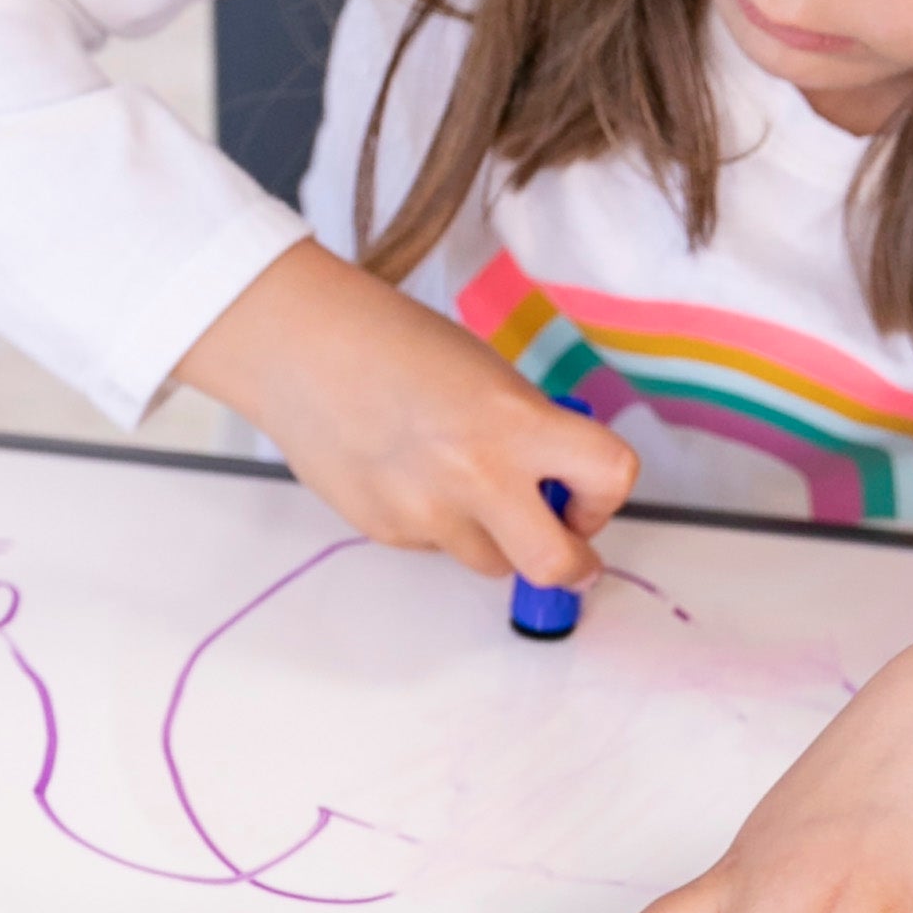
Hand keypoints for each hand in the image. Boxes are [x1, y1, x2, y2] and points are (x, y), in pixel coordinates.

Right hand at [176, 238, 636, 587]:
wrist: (303, 351)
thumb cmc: (397, 346)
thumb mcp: (490, 376)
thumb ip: (530, 434)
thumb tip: (551, 489)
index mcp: (516, 424)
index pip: (609, 478)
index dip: (607, 496)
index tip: (587, 497)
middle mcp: (476, 479)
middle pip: (554, 564)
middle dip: (570, 565)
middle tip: (567, 553)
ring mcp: (426, 515)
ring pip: (489, 562)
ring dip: (493, 538)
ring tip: (457, 485)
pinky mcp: (384, 532)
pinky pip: (433, 546)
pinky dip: (434, 522)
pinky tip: (404, 475)